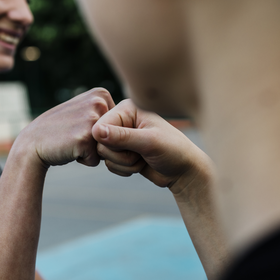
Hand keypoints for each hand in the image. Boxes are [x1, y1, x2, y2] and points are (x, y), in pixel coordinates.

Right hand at [15, 88, 114, 167]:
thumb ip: (103, 109)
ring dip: (92, 151)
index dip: (100, 131)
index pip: (118, 124)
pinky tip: (69, 149)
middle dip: (98, 142)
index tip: (80, 125)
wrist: (32, 143)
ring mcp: (93, 120)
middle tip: (75, 134)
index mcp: (101, 93)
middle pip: (115, 135)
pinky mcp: (86, 139)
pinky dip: (84, 160)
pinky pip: (96, 160)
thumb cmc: (60, 130)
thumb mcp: (83, 109)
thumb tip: (129, 115)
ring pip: (107, 148)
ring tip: (73, 141)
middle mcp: (99, 103)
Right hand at [91, 99, 210, 194]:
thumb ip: (122, 137)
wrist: (184, 171)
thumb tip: (95, 131)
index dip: (111, 143)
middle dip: (121, 156)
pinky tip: (140, 164)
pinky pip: (109, 164)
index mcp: (127, 109)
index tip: (132, 147)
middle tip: (140, 154)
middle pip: (100, 144)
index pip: (99, 127)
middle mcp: (122, 120)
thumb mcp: (149, 142)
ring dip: (124, 164)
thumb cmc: (173, 151)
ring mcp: (122, 137)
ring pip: (104, 156)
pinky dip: (124, 169)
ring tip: (143, 158)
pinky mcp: (122, 152)